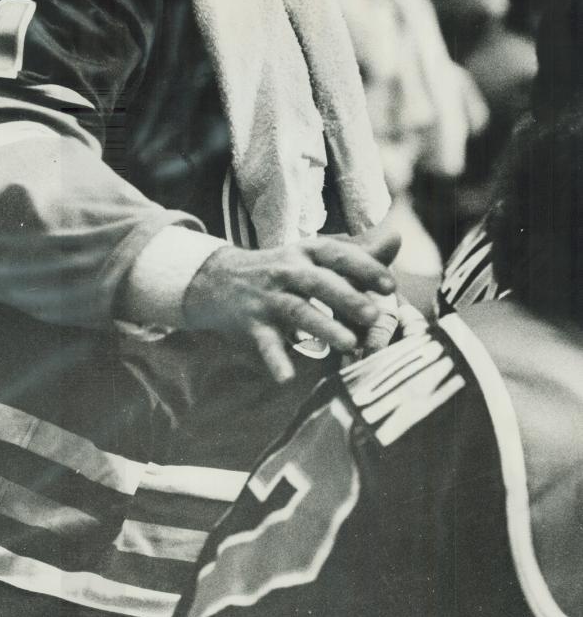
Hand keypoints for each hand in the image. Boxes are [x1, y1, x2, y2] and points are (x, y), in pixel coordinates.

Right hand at [181, 226, 399, 382]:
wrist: (219, 279)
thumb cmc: (281, 270)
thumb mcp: (313, 256)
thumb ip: (356, 255)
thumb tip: (397, 239)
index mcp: (306, 252)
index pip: (337, 255)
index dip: (364, 268)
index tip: (390, 286)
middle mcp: (287, 271)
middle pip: (319, 282)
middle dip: (347, 298)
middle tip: (374, 317)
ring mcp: (268, 297)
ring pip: (298, 311)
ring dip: (323, 327)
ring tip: (349, 345)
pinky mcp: (252, 324)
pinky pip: (265, 343)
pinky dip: (275, 359)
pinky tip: (287, 377)